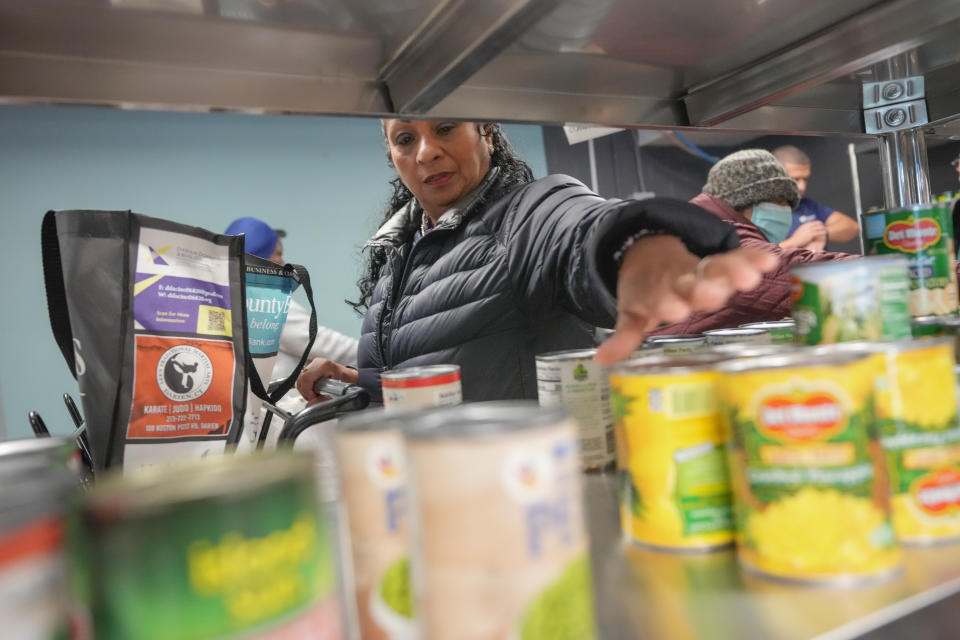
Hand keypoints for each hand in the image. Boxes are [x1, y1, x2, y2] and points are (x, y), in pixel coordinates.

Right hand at [295, 358, 358, 405]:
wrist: (351, 378)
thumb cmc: (348, 382)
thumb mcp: (339, 391)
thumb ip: (325, 399)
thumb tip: (312, 403)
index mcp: (325, 365)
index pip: (306, 378)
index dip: (308, 391)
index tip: (313, 398)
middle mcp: (318, 363)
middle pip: (301, 379)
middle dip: (305, 392)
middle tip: (313, 398)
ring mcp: (314, 364)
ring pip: (300, 379)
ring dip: (305, 390)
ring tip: (314, 395)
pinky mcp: (312, 368)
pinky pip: (302, 379)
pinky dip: (305, 387)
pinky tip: (313, 391)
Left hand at [594, 235, 776, 364]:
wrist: (650, 257)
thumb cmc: (647, 294)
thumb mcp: (633, 313)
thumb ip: (624, 336)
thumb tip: (601, 360)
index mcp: (659, 294)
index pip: (663, 299)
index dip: (668, 304)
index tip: (674, 310)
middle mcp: (682, 281)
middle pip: (693, 284)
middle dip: (703, 289)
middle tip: (712, 295)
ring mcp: (702, 270)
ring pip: (717, 269)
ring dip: (732, 272)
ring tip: (750, 276)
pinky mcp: (720, 263)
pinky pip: (737, 258)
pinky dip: (752, 258)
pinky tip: (770, 260)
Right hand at [791, 221, 826, 248]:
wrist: (793, 241)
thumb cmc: (795, 238)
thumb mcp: (799, 231)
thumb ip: (803, 229)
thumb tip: (805, 229)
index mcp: (805, 225)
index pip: (814, 222)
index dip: (818, 223)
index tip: (821, 225)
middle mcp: (808, 226)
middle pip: (817, 224)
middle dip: (822, 225)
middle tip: (825, 228)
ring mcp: (810, 230)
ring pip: (819, 228)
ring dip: (823, 229)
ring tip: (826, 231)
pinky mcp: (811, 234)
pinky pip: (819, 232)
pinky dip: (822, 233)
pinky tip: (825, 234)